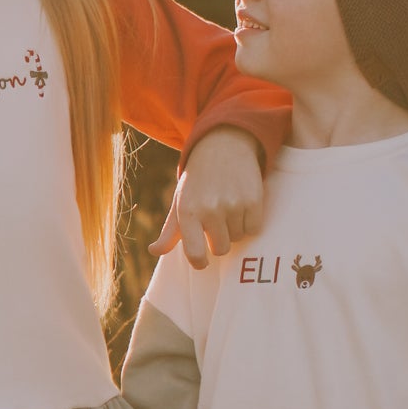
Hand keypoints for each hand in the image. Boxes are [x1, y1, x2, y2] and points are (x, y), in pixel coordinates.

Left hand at [151, 127, 264, 269]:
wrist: (222, 147)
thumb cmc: (197, 181)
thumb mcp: (180, 201)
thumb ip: (169, 231)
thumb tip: (154, 251)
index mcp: (187, 212)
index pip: (195, 253)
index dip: (200, 262)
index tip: (202, 261)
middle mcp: (210, 209)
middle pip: (220, 249)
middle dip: (219, 240)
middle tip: (216, 220)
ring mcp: (233, 205)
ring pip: (238, 238)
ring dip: (234, 228)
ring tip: (228, 207)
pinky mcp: (253, 200)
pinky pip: (253, 229)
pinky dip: (249, 222)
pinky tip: (241, 205)